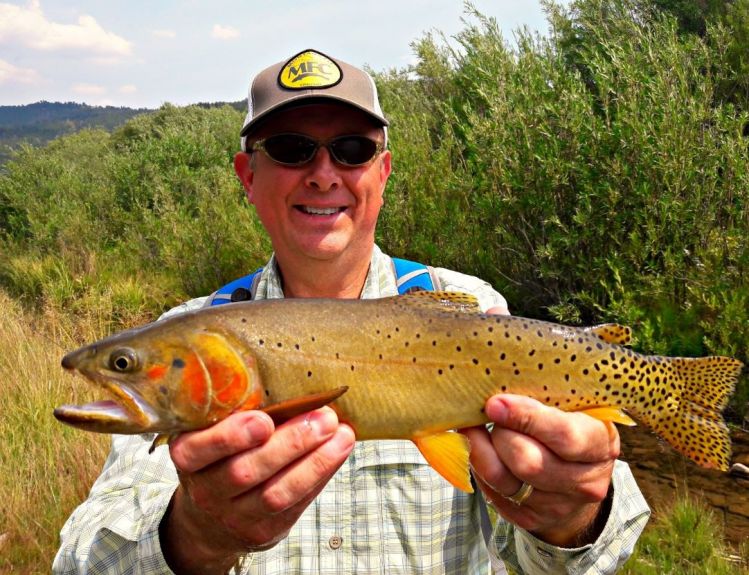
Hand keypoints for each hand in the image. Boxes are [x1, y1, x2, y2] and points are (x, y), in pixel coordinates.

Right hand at [160, 407, 354, 573]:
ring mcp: (234, 517)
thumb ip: (238, 414)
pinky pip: (295, 505)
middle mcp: (206, 490)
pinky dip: (320, 476)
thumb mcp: (212, 433)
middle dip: (291, 443)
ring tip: (341, 435)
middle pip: (246, 471)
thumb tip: (292, 385)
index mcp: (188, 456)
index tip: (264, 420)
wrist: (209, 520)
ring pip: (276, 494)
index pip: (199, 450)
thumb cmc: (220, 459)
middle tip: (324, 417)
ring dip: (315, 462)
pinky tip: (337, 452)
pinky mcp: (263, 532)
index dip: (231, 437)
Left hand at [462, 394, 618, 547]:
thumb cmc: (567, 426)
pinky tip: (484, 451)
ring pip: (503, 479)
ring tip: (479, 431)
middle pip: (528, 461)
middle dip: (501, 434)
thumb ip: (543, 400)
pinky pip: (493, 493)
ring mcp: (560, 506)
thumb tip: (498, 395)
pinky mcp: (532, 519)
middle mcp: (587, 482)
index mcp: (601, 444)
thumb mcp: (570, 407)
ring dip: (483, 450)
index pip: (564, 435)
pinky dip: (481, 468)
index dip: (525, 417)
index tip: (495, 404)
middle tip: (492, 415)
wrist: (576, 475)